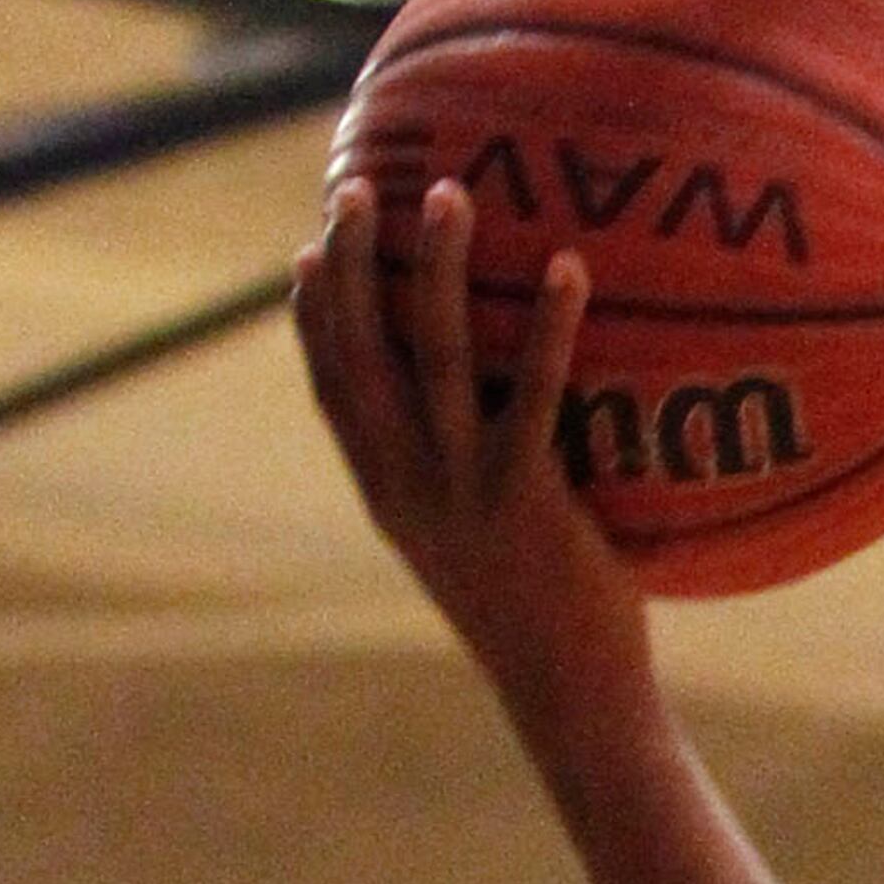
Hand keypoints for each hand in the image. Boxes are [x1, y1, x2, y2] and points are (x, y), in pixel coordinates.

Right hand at [292, 172, 654, 762]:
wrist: (571, 698)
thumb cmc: (539, 615)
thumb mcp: (474, 545)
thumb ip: (457, 480)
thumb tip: (479, 414)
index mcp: (387, 494)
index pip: (332, 390)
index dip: (315, 316)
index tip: (312, 247)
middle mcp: (409, 485)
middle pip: (364, 353)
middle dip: (355, 265)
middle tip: (353, 186)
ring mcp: (462, 490)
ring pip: (438, 357)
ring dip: (438, 267)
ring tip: (448, 193)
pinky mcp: (525, 499)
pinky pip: (537, 394)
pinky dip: (551, 326)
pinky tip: (569, 266)